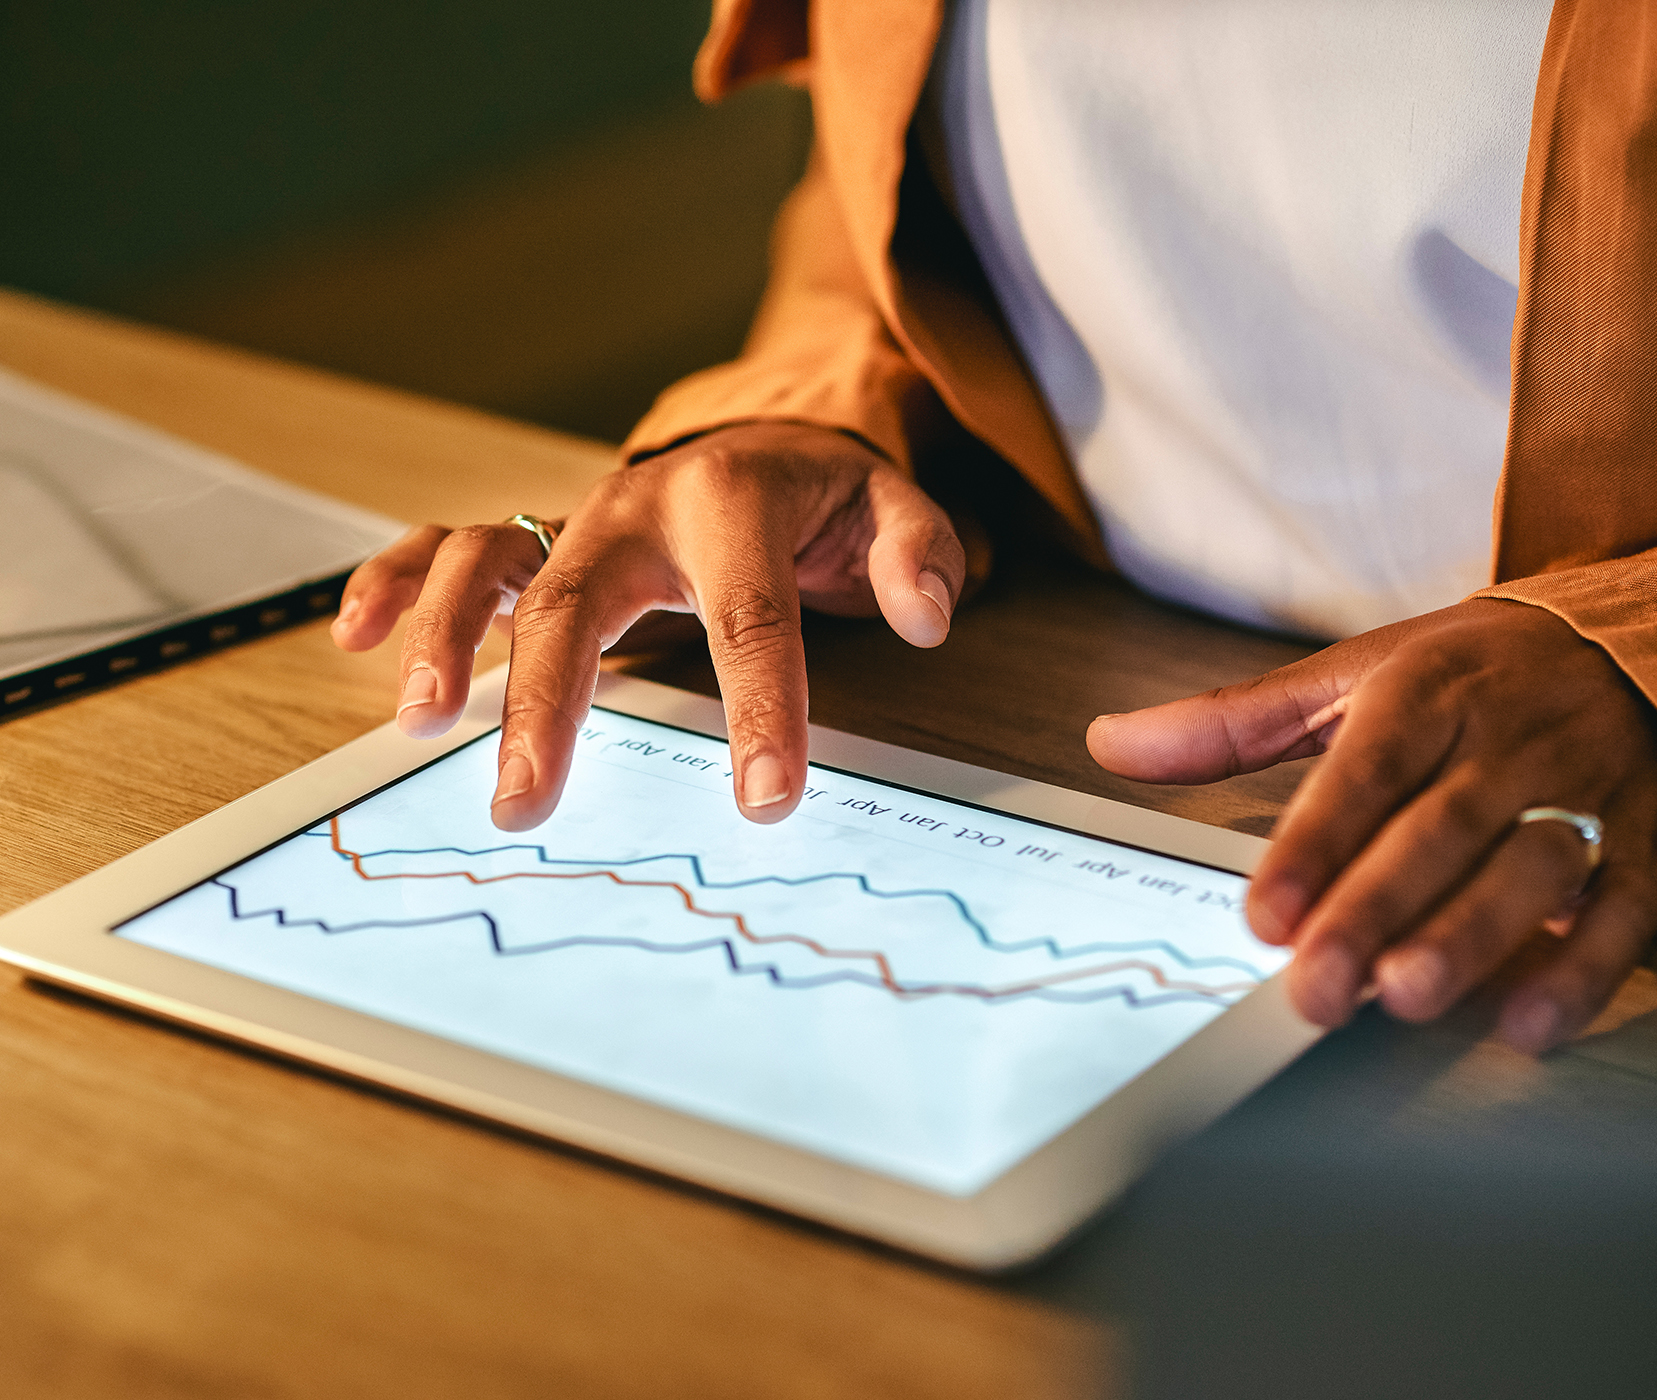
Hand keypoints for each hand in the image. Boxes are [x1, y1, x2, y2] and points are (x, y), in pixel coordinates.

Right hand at [331, 421, 964, 829]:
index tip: (764, 801)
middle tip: (525, 802)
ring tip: (421, 721)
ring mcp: (577, 518)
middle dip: (547, 706)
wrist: (760, 440)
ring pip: (489, 560)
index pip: (746, 617)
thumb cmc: (821, 498)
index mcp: (732, 503)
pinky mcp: (539, 537)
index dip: (759, 709)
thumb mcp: (892, 509)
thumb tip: (924, 613)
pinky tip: (354, 637)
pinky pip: (448, 545)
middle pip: (577, 602)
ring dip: (446, 636)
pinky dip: (394, 581)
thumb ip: (917, 554)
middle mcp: (638, 506)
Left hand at [1086, 599, 1656, 1053]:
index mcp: (1434, 689)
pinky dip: (1581, 973)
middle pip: (1440, 830)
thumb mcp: (1359, 674)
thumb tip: (1112, 743)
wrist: (1649, 652)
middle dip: (1375, 910)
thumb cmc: (1479, 676)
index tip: (1265, 914)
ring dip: (1470, 937)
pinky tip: (1525, 1025)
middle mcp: (1513, 740)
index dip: (1317, 840)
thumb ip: (1235, 723)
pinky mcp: (1650, 850)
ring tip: (1405, 996)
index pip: (1369, 766)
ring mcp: (1590, 794)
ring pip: (1531, 870)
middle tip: (1316, 987)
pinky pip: (1624, 913)